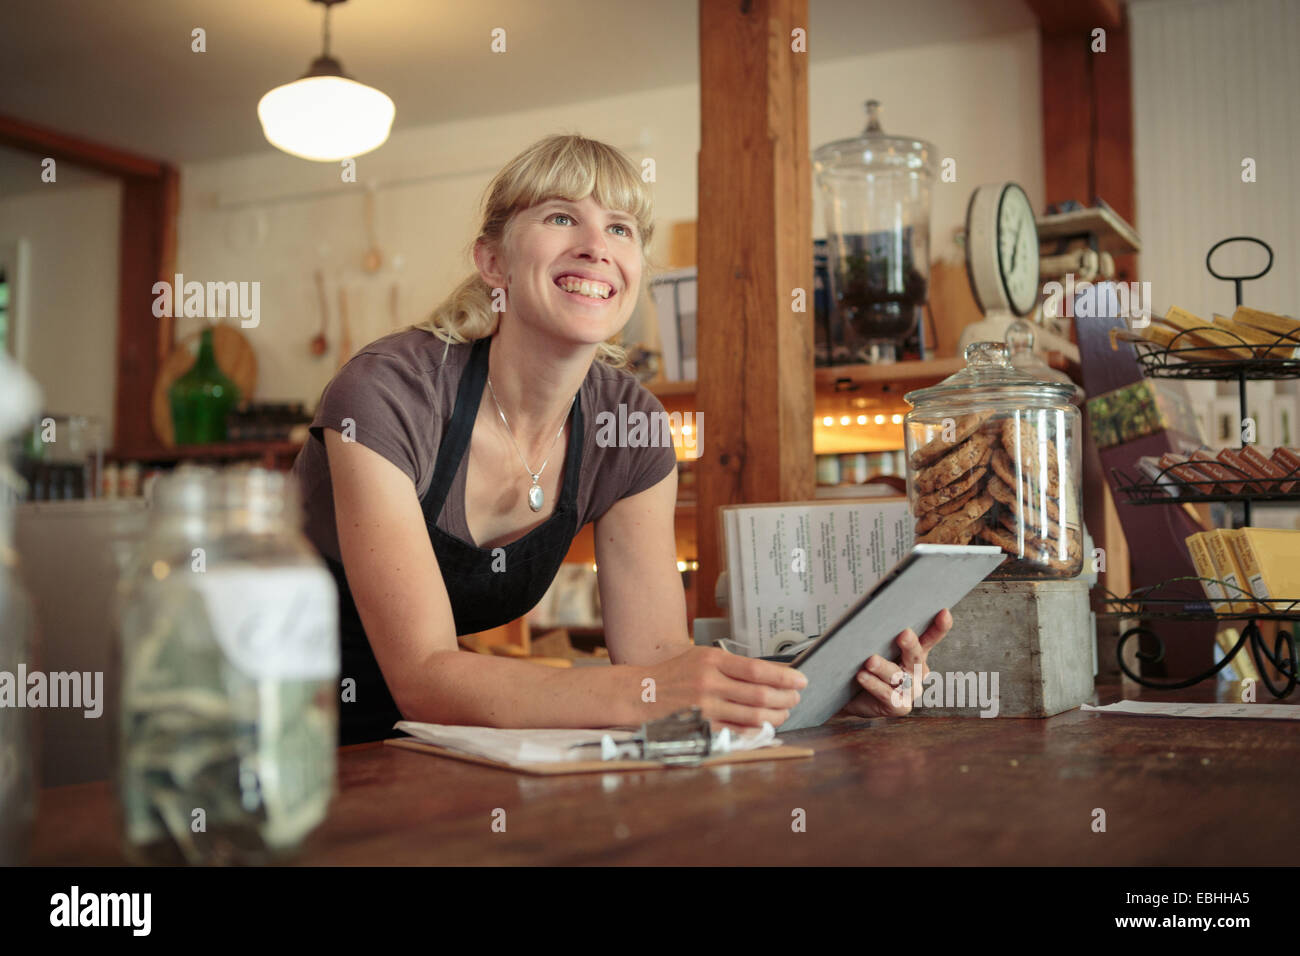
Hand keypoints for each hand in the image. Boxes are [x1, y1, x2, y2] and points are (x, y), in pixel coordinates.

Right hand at [640, 646, 806, 731]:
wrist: (641, 693)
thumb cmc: (674, 674)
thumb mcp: (700, 657)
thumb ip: (731, 665)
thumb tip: (769, 674)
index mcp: (712, 660)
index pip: (758, 669)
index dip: (785, 677)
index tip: (801, 680)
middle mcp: (710, 683)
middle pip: (760, 694)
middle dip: (785, 698)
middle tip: (795, 698)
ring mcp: (706, 708)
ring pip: (753, 715)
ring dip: (776, 716)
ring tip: (784, 712)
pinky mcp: (701, 727)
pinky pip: (737, 731)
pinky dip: (756, 730)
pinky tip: (765, 726)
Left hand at [839, 608, 952, 718]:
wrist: (851, 696)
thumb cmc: (863, 664)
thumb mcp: (873, 647)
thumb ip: (878, 634)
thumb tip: (868, 609)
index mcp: (916, 653)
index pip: (930, 638)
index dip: (939, 627)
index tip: (944, 612)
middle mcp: (917, 671)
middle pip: (915, 656)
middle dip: (910, 645)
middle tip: (904, 634)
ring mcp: (910, 690)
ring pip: (898, 676)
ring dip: (883, 667)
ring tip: (870, 660)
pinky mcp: (899, 706)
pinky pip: (887, 694)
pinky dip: (874, 684)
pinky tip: (862, 676)